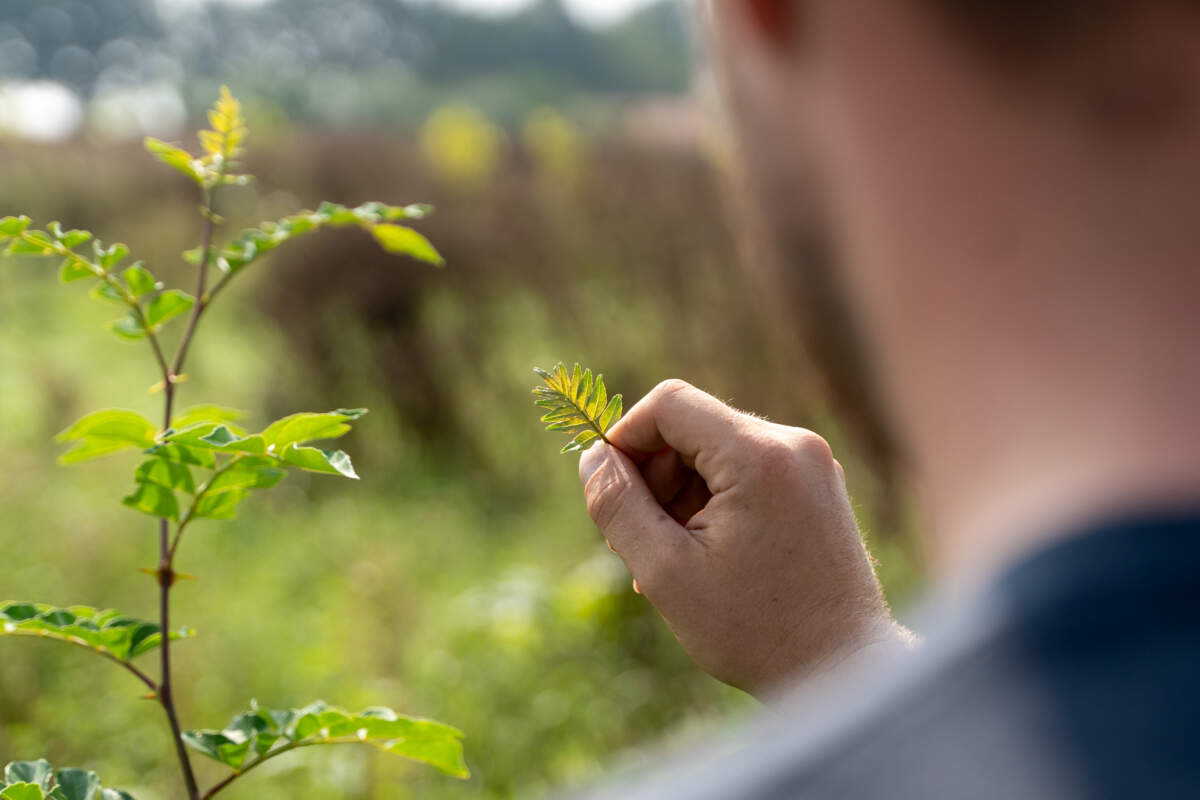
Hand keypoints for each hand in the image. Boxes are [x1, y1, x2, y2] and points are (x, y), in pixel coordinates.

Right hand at [579, 379, 910, 696]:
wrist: (846, 671)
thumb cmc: (756, 630)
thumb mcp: (665, 571)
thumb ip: (618, 505)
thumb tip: (591, 457)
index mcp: (759, 455)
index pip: (669, 404)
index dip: (624, 440)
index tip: (609, 493)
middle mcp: (794, 445)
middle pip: (692, 427)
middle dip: (652, 477)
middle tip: (633, 542)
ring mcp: (812, 464)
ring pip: (716, 450)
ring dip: (679, 495)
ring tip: (669, 560)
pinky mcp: (817, 486)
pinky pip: (746, 471)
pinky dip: (712, 502)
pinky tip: (702, 556)